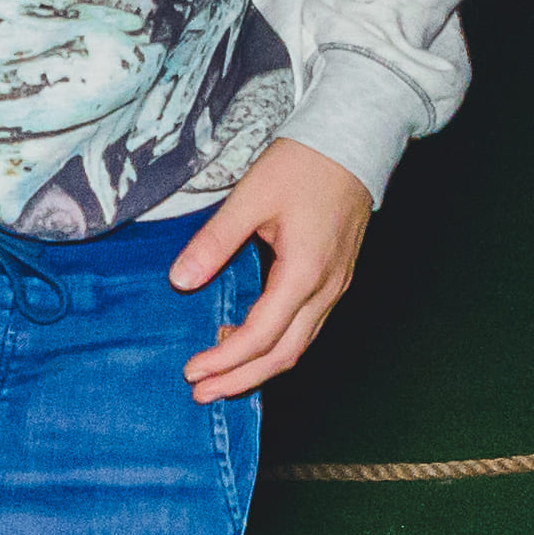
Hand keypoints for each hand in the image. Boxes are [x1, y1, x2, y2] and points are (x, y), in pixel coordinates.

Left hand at [169, 138, 376, 399]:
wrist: (353, 142)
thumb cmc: (304, 164)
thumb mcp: (250, 198)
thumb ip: (214, 242)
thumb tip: (180, 281)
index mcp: (304, 273)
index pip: (261, 336)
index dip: (225, 361)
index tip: (193, 372)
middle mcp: (326, 289)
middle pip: (284, 355)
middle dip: (241, 380)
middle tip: (201, 393)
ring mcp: (336, 286)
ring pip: (298, 345)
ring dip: (258, 367)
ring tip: (220, 376)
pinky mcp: (336, 278)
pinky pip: (307, 327)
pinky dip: (276, 344)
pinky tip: (247, 338)